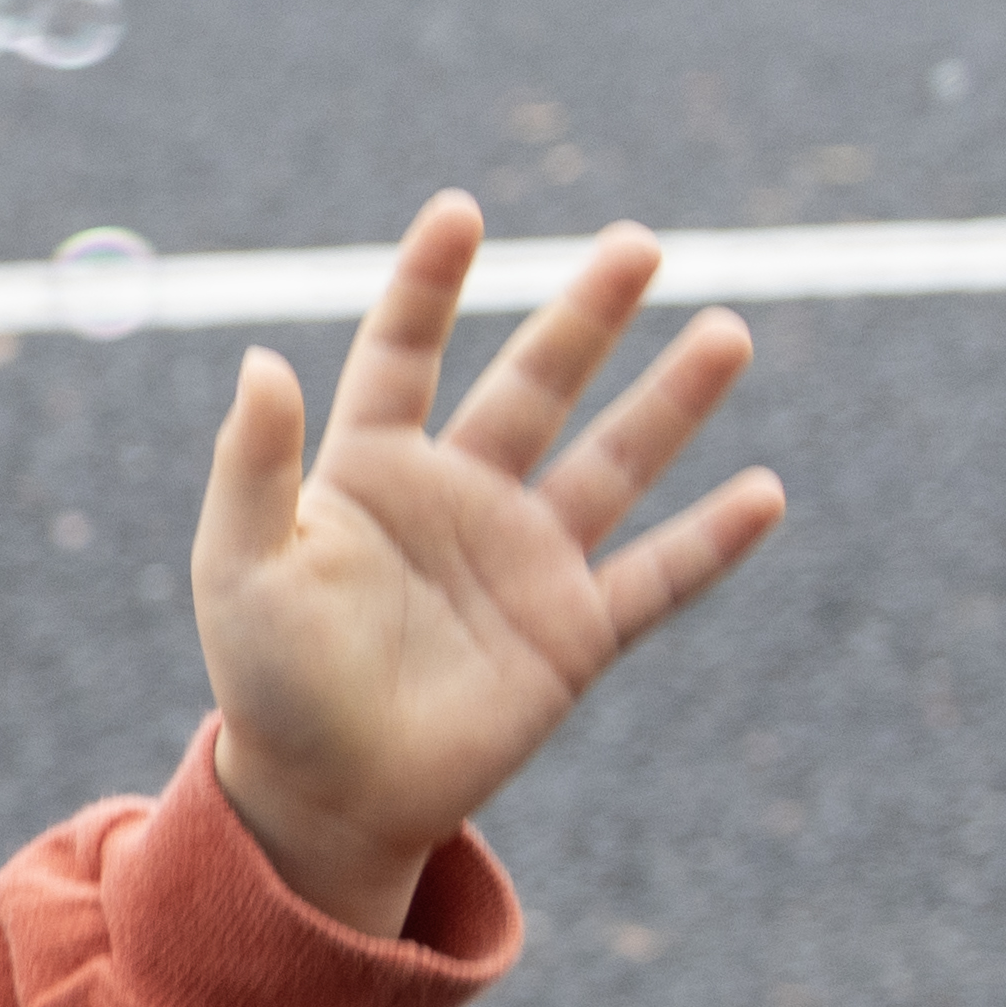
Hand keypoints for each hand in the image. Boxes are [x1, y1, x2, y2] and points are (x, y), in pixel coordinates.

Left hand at [194, 196, 783, 938]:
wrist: (324, 795)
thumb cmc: (265, 678)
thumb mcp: (240, 566)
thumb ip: (253, 466)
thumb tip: (260, 359)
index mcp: (372, 467)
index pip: (405, 352)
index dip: (431, 282)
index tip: (462, 212)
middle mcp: (459, 498)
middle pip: (533, 385)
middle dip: (586, 314)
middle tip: (640, 243)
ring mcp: (523, 562)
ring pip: (611, 461)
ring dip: (671, 400)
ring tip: (727, 331)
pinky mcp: (571, 635)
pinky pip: (655, 579)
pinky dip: (710, 541)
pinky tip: (765, 493)